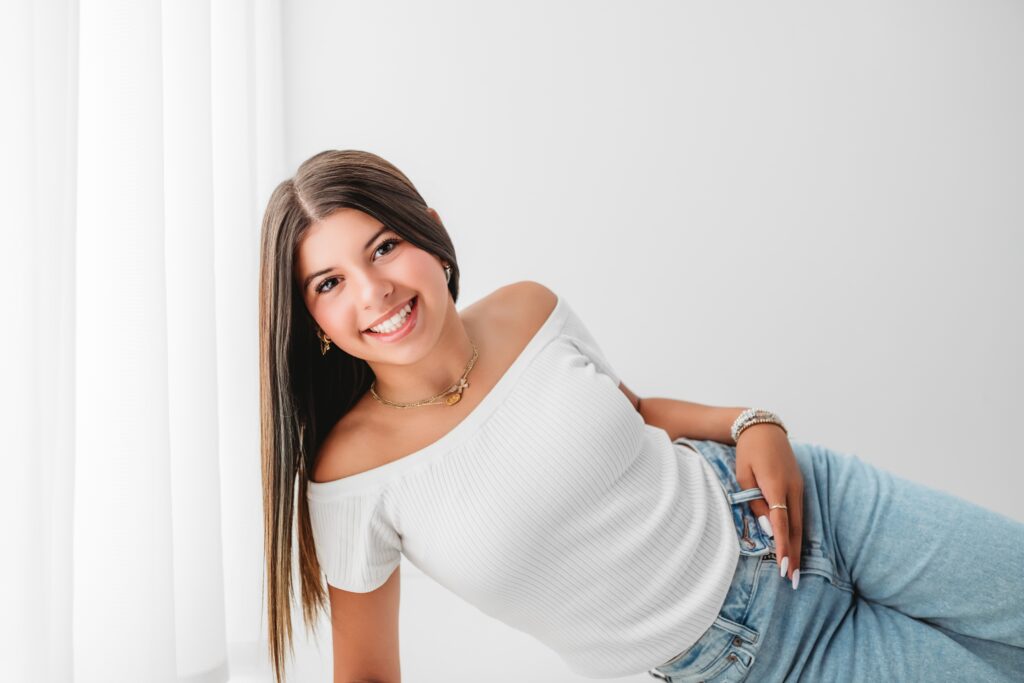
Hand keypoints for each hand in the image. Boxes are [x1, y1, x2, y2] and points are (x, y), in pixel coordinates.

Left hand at [734, 424, 803, 588]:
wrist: (764, 428)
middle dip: (794, 555)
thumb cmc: (748, 452)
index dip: (782, 546)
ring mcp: (799, 487)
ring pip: (800, 523)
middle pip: (795, 528)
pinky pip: (799, 513)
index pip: (782, 522)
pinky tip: (795, 546)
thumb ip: (755, 501)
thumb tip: (767, 528)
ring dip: (797, 546)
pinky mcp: (799, 486)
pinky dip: (797, 532)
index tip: (783, 566)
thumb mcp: (744, 475)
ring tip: (795, 570)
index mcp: (776, 485)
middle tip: (792, 580)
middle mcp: (793, 488)